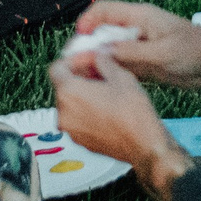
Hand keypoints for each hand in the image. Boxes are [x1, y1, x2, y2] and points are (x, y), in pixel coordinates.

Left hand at [49, 47, 188, 200]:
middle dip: (80, 77)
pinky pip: (77, 120)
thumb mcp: (120, 76)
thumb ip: (102, 61)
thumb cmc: (133, 112)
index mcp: (69, 93)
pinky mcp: (80, 141)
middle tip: (100, 72)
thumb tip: (98, 56)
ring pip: (71, 104)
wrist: (144, 145)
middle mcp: (63, 113)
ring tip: (106, 91)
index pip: (57, 69)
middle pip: (63, 87)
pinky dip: (87, 111)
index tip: (88, 60)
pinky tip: (107, 108)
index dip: (73, 61)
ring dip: (84, 94)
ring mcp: (71, 130)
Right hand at [71, 0, 200, 92]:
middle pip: (102, 33)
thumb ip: (130, 53)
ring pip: (109, 51)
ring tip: (82, 79)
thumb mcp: (162, 54)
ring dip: (96, 62)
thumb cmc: (195, 52)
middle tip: (74, 68)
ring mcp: (139, 46)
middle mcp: (136, 29)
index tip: (76, 44)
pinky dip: (110, 73)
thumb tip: (99, 52)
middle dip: (86, 48)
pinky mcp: (144, 63)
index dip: (86, 24)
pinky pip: (120, 66)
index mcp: (140, 16)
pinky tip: (100, 85)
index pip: (103, 11)